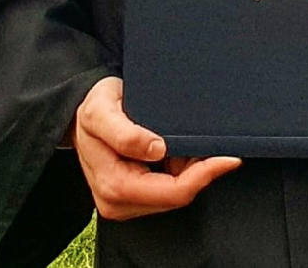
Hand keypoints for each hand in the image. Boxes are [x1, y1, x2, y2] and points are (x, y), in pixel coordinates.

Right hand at [72, 76, 240, 220]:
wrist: (80, 113)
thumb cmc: (92, 108)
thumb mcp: (101, 112)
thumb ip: (125, 133)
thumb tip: (155, 149)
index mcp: (114, 185)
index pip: (171, 193)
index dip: (203, 176)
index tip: (228, 157)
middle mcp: (119, 199)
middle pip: (177, 196)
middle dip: (203, 173)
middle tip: (222, 146)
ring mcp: (127, 199)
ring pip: (175, 193)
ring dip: (194, 171)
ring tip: (199, 142)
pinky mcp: (135, 192)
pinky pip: (169, 187)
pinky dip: (184, 169)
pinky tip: (185, 149)